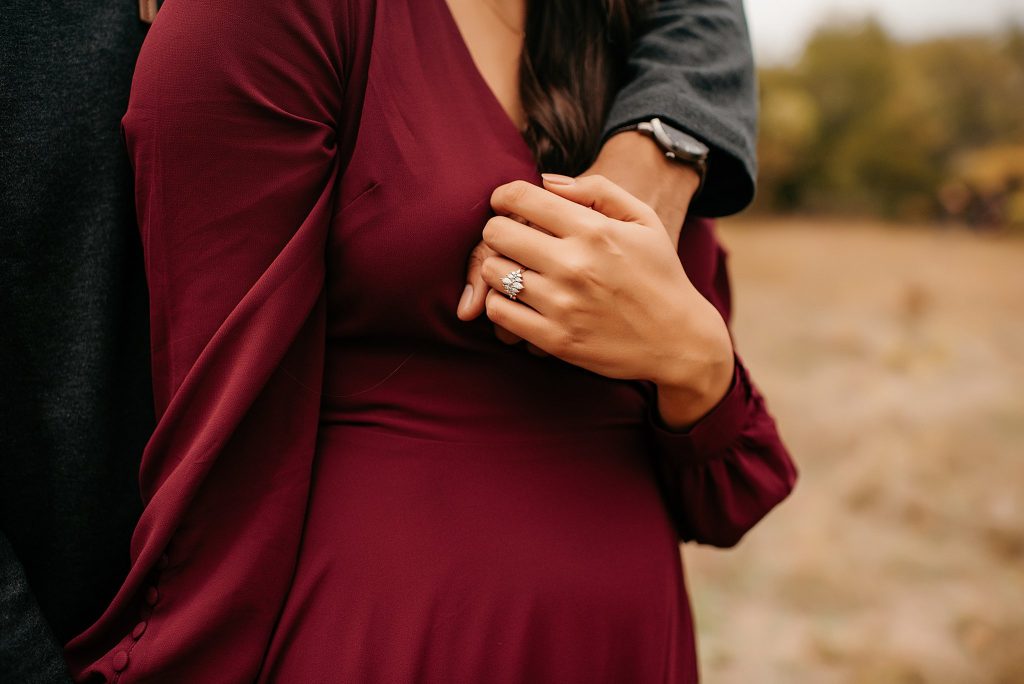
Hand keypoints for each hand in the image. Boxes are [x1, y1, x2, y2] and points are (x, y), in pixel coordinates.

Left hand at [457, 128, 699, 345]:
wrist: (680, 341)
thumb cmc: (660, 274)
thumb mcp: (643, 220)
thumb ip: (597, 189)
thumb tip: (547, 181)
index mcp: (594, 230)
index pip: (521, 198)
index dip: (504, 196)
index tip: (505, 203)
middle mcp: (574, 265)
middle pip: (496, 233)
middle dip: (498, 230)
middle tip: (511, 238)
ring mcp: (562, 304)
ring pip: (492, 271)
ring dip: (498, 266)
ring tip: (516, 269)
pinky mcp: (555, 339)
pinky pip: (499, 312)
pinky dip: (500, 302)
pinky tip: (518, 298)